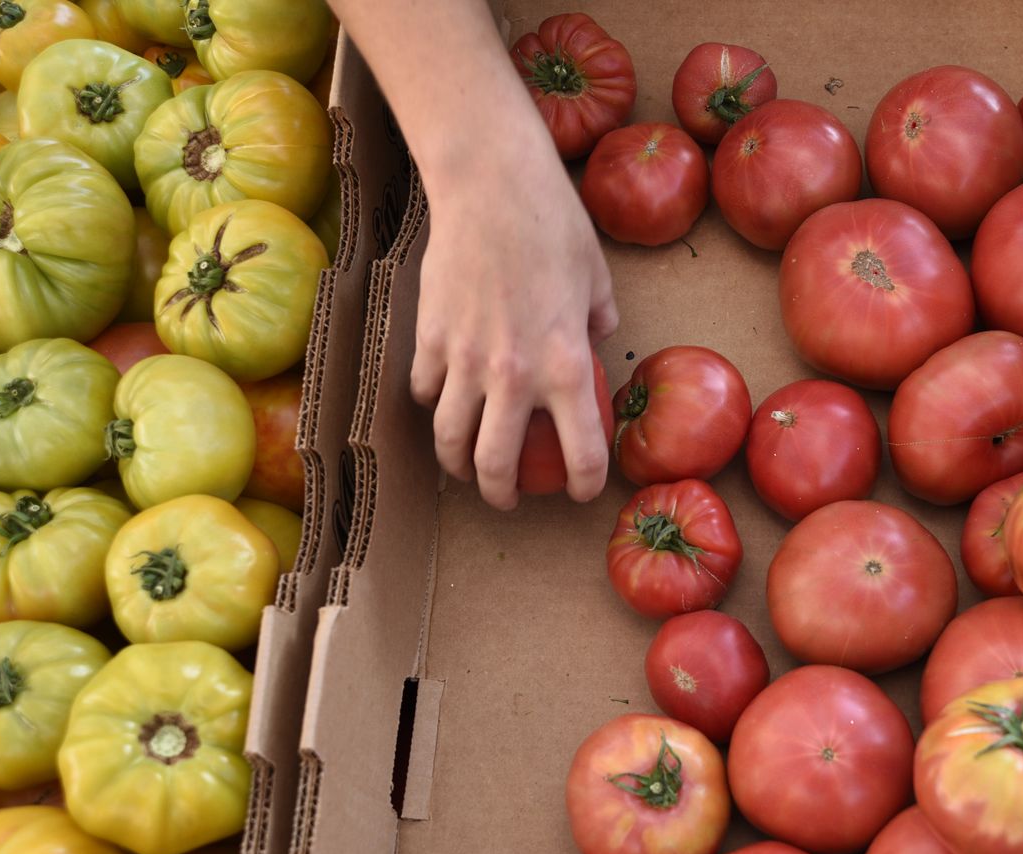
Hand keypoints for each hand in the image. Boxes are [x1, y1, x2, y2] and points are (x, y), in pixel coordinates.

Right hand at [410, 149, 618, 508]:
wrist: (491, 184)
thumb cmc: (554, 224)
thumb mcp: (597, 279)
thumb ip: (597, 323)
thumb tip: (594, 346)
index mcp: (566, 366)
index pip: (582, 453)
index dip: (586, 483)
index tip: (583, 489)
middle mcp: (514, 375)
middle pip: (497, 465)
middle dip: (502, 494)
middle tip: (509, 499)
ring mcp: (465, 360)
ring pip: (450, 439)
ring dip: (458, 464)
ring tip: (466, 469)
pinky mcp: (429, 337)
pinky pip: (426, 391)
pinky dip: (434, 404)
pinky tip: (443, 402)